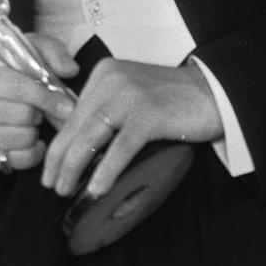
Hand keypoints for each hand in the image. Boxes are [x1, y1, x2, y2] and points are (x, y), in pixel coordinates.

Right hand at [0, 33, 77, 171]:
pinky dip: (33, 151)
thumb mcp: (28, 53)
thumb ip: (52, 53)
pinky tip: (31, 139)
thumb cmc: (10, 74)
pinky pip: (20, 160)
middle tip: (41, 110)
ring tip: (32, 122)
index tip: (67, 105)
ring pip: (23, 138)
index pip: (17, 87)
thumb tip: (70, 70)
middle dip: (40, 113)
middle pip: (22, 115)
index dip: (47, 97)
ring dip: (35, 131)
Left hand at [42, 57, 223, 198]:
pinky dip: (105, 172)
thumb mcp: (130, 95)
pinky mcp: (147, 116)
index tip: (50, 167)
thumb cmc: (172, 100)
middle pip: (74, 127)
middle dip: (58, 160)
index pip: (70, 113)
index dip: (57, 143)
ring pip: (89, 138)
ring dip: (73, 169)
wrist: (215, 92)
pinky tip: (96, 189)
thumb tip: (78, 145)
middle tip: (51, 185)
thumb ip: (105, 110)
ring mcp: (129, 97)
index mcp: (103, 75)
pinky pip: (119, 149)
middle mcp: (110, 81)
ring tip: (65, 190)